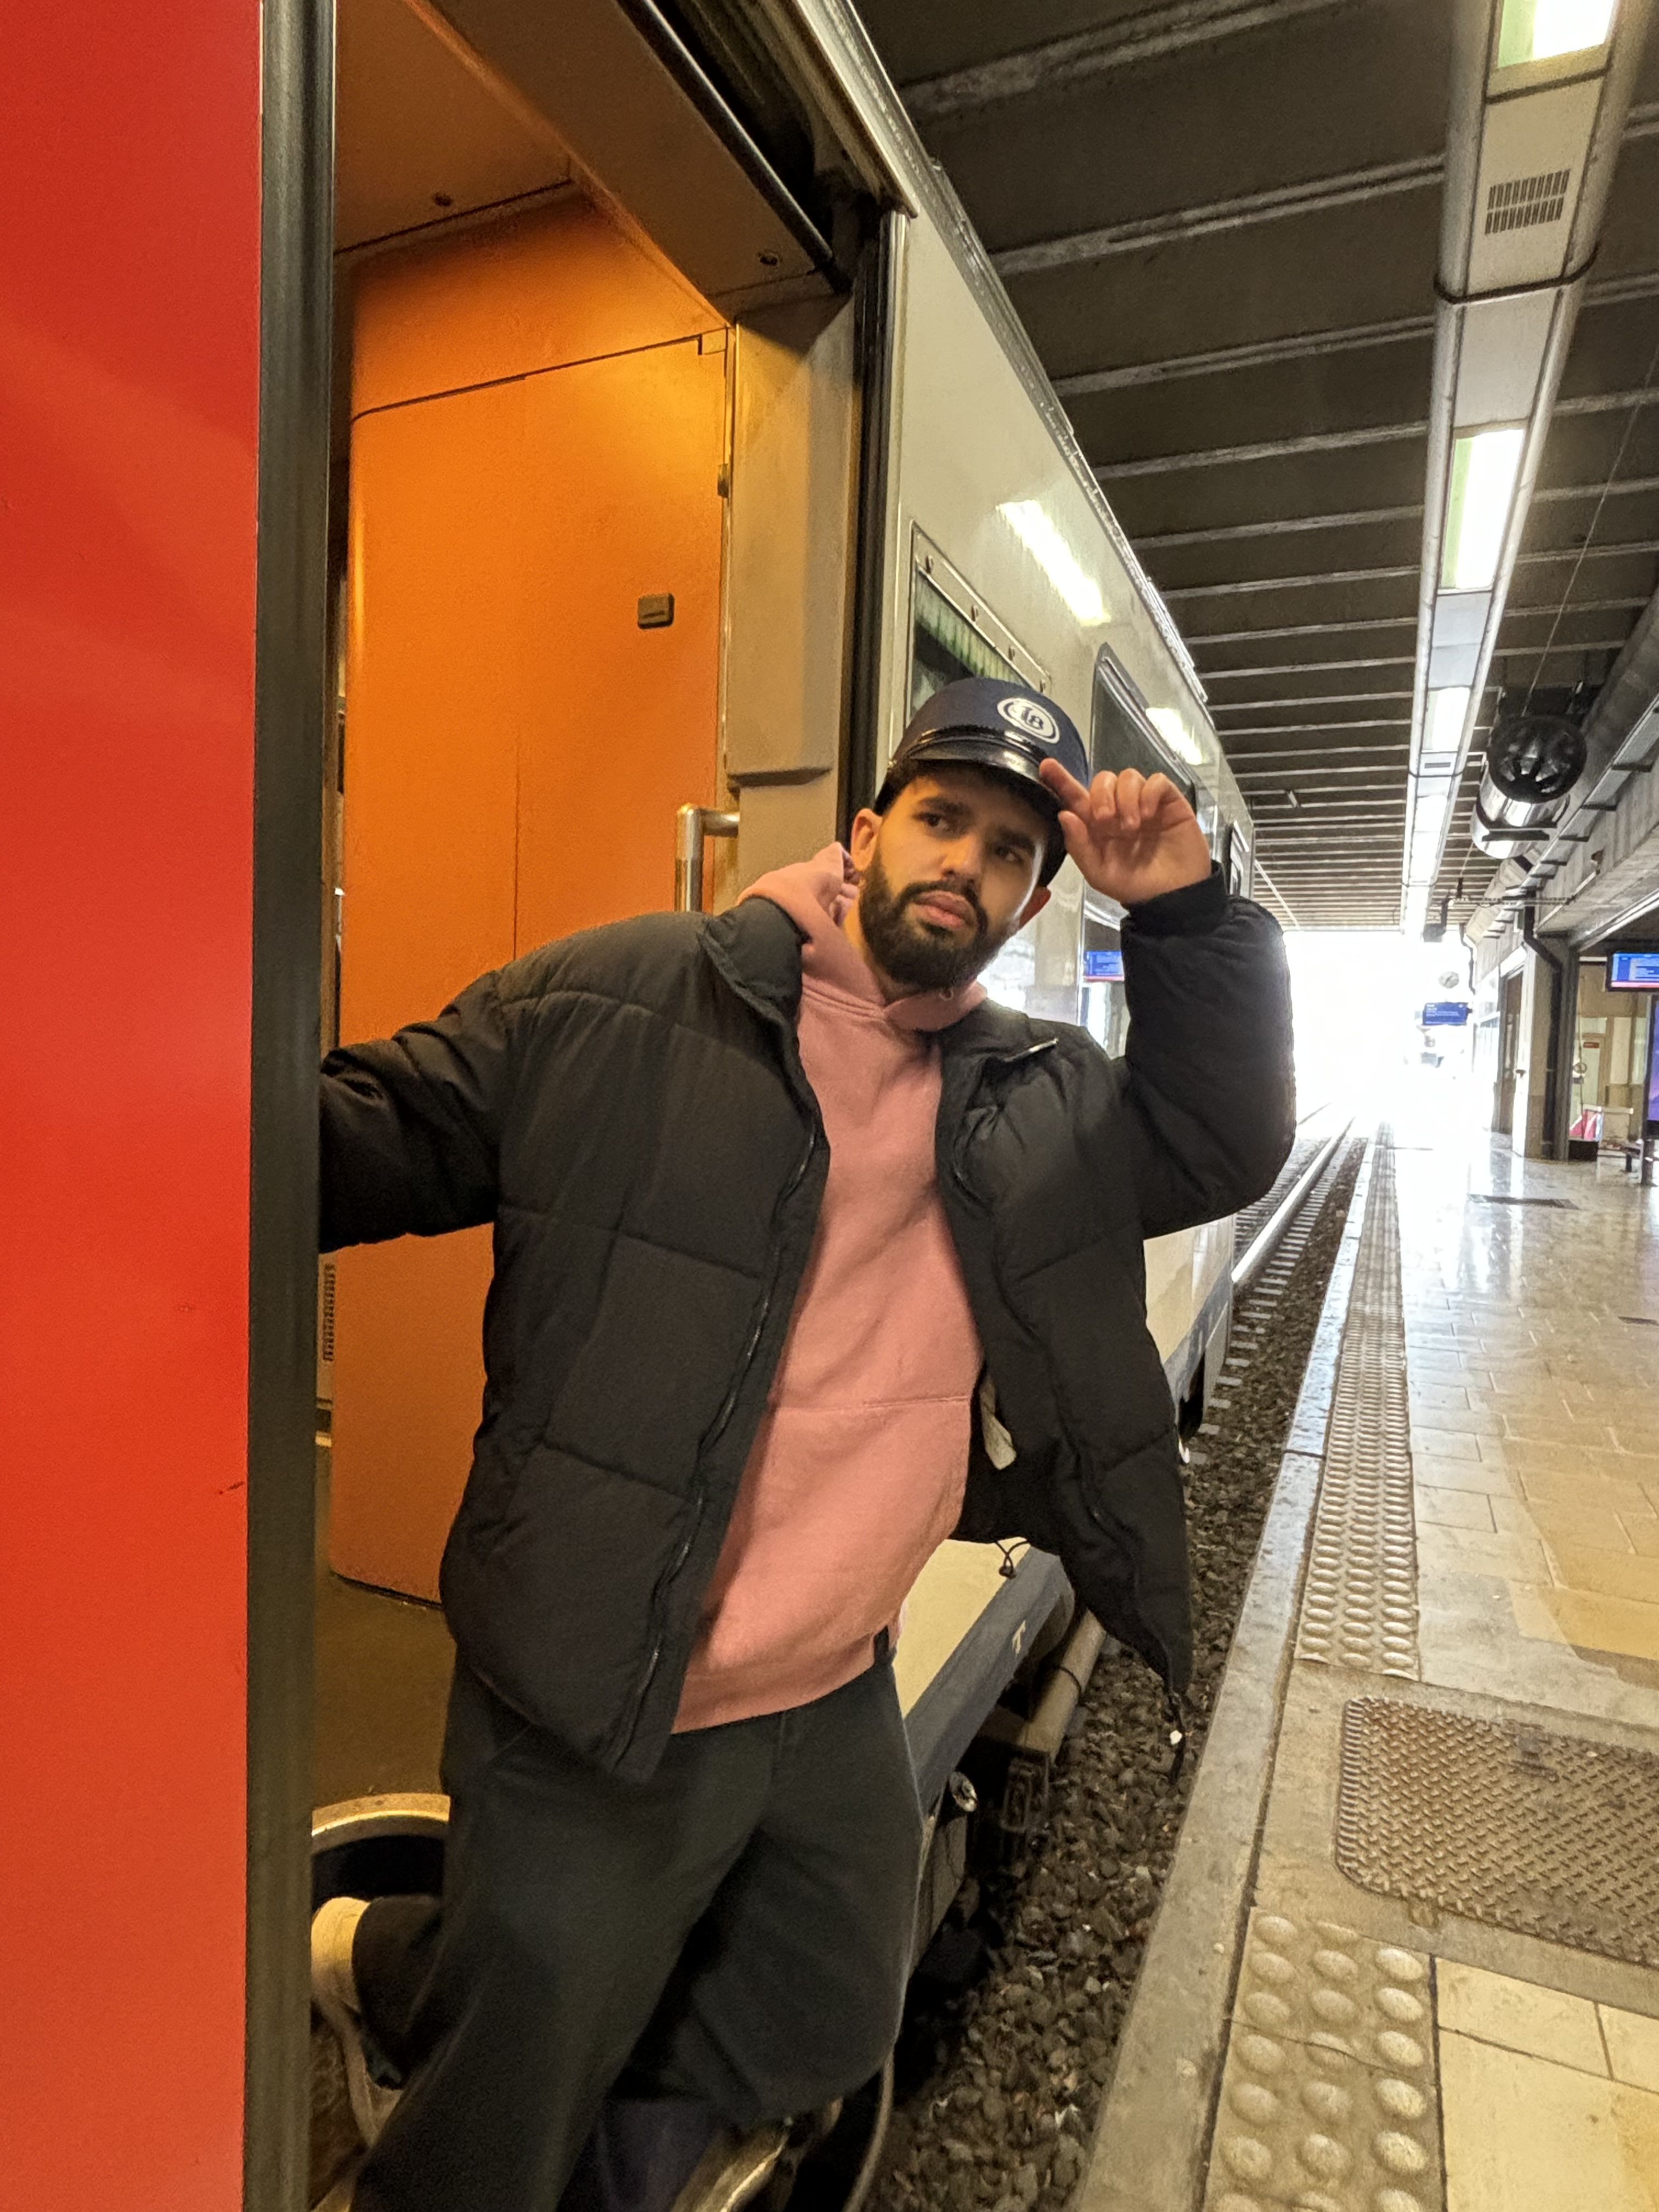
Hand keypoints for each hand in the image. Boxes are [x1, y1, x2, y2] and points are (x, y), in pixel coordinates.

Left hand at [1038, 760, 1213, 907]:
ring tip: (1133, 827)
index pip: (1076, 796)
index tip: (1047, 767)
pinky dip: (1149, 793)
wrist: (1173, 896)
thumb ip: (1079, 846)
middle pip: (1103, 779)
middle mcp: (1118, 810)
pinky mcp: (1168, 801)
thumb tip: (1064, 815)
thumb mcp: (1099, 873)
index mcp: (1097, 826)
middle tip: (1106, 820)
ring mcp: (1143, 803)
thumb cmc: (1135, 886)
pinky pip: (1156, 781)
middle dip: (1101, 795)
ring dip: (1126, 799)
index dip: (1061, 780)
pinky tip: (1148, 815)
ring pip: (1128, 776)